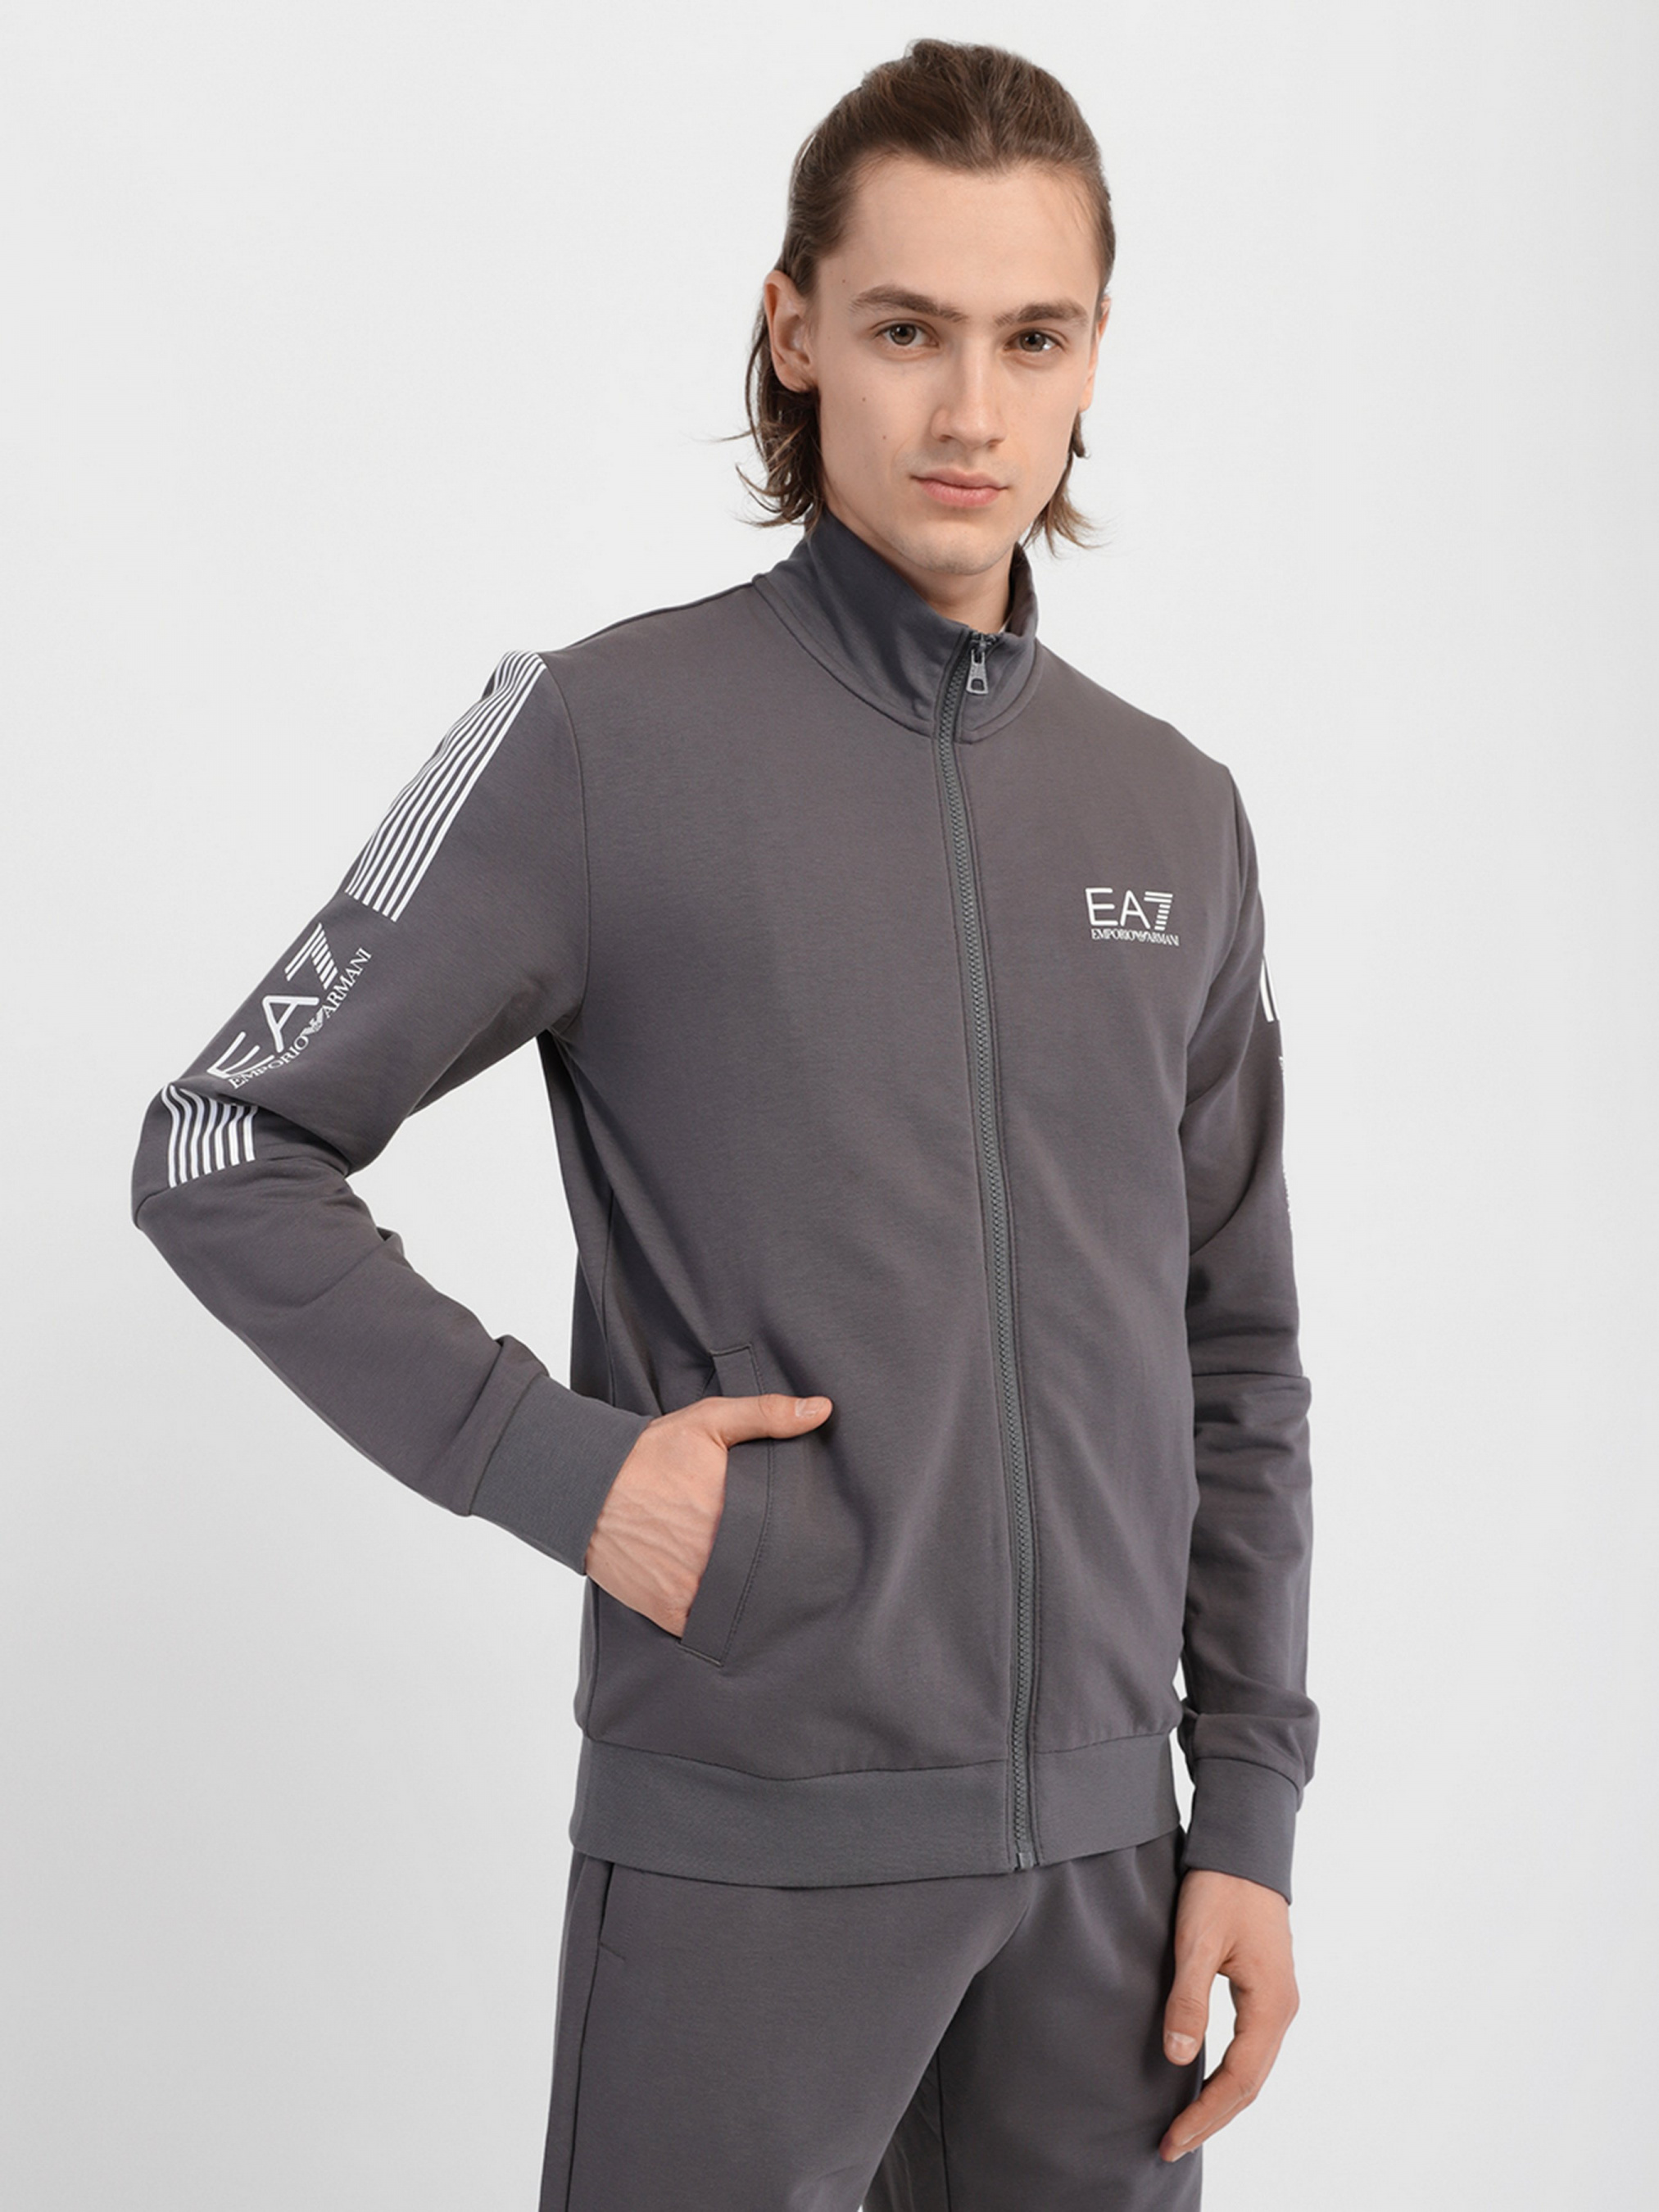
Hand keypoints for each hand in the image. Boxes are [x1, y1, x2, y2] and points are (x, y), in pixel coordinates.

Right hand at [582, 1389, 832, 1635]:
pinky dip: (718, 1619)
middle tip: (793, 1565)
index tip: (814, 1538)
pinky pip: (707, 1628)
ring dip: (751, 1598)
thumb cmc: (648, 1453)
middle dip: (779, 1569)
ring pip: (741, 1606)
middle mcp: (716, 1557)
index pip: (789, 1538)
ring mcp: (692, 1590)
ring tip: (764, 1586)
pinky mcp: (669, 1612)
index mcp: (735, 1512)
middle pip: (767, 1574)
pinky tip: (729, 1606)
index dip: (803, 1540)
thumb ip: (767, 1414)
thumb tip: (823, 1409)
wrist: (583, 1486)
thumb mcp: (708, 1421)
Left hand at [1158, 1867, 1298, 2162]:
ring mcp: (1277, 2001)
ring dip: (1220, 2101)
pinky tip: (1204, 2082)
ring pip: (1252, 2069)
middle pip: (1249, 2084)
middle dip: (1212, 2119)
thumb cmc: (1221, 1886)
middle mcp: (1281, 2010)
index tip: (1172, 2139)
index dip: (1205, 2115)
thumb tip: (1181, 2059)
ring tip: (1185, 2127)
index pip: (1239, 2080)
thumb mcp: (1197, 1940)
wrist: (1244, 1845)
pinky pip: (1250, 2049)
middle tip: (1171, 2146)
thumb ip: (1190, 1998)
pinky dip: (1228, 2076)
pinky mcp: (1265, 1989)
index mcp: (1270, 2004)